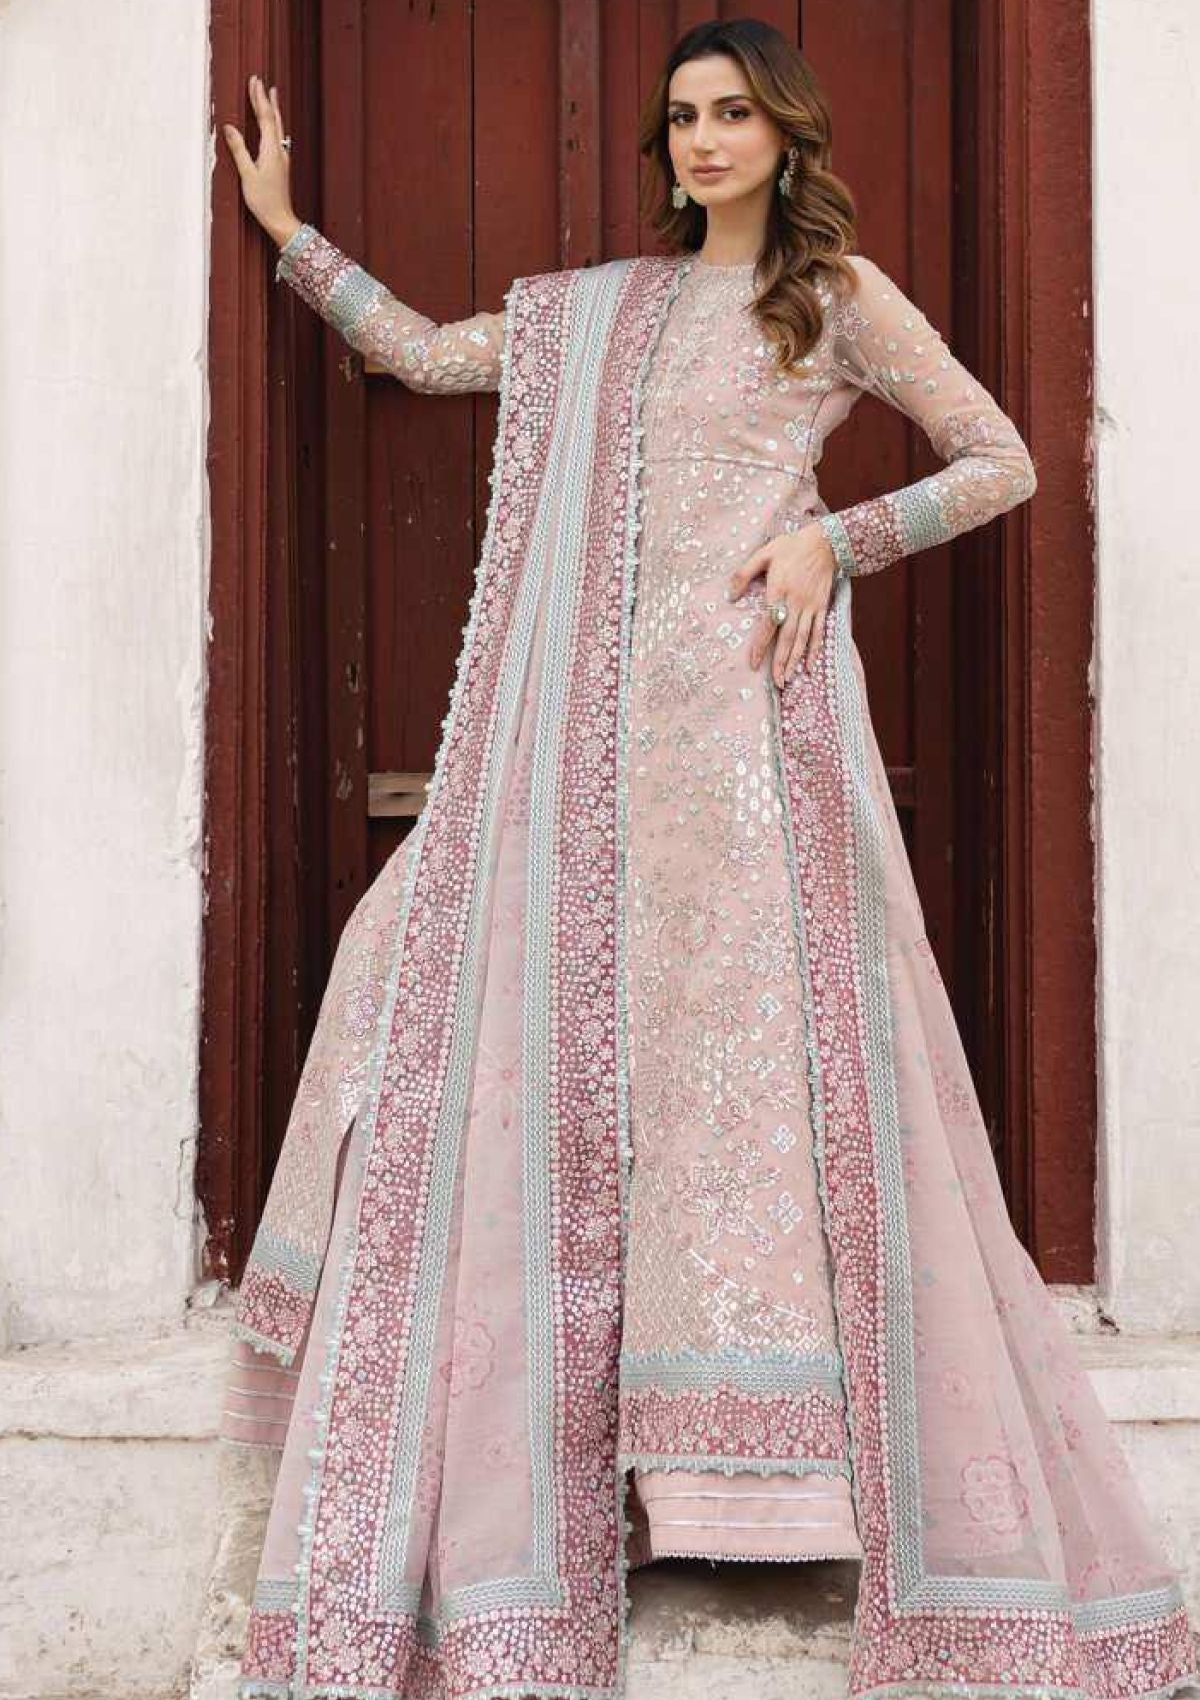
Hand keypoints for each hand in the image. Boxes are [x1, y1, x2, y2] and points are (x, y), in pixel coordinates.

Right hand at [222, 74, 300, 247]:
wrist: (281, 221)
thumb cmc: (265, 202)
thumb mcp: (247, 175)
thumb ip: (239, 150)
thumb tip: (229, 128)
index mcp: (271, 150)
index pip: (264, 117)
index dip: (258, 98)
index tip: (254, 81)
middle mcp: (279, 151)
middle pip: (273, 119)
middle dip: (266, 99)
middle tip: (261, 82)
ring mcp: (282, 158)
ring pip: (278, 127)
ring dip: (273, 110)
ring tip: (271, 96)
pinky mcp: (281, 166)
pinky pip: (277, 137)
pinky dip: (273, 125)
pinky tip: (272, 126)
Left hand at [728, 524, 838, 687]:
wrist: (825, 542)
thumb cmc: (791, 546)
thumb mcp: (764, 553)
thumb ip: (744, 573)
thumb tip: (730, 595)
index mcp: (778, 591)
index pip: (768, 625)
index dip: (760, 646)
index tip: (754, 663)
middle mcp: (795, 603)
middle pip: (787, 638)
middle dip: (781, 662)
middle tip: (777, 682)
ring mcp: (810, 606)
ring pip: (803, 638)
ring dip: (796, 660)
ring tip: (789, 679)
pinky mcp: (822, 606)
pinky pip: (819, 632)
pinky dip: (815, 649)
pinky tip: (811, 665)